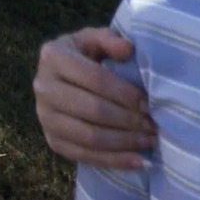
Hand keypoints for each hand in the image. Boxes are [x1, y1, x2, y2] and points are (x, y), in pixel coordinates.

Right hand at [34, 27, 154, 168]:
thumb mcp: (96, 37)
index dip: (125, 93)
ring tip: (151, 141)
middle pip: (93, 110)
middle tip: (155, 124)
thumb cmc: (89, 52)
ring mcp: (44, 118)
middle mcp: (43, 88)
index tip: (150, 103)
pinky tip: (138, 161)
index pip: (95, 79)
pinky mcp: (52, 140)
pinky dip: (112, 161)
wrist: (64, 75)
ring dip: (124, 142)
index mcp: (54, 57)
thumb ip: (110, 39)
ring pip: (88, 136)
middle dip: (128, 120)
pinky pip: (82, 155)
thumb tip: (127, 49)